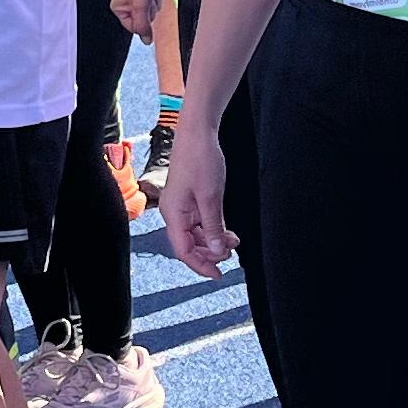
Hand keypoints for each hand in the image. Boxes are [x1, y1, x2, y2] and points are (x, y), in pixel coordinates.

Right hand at [112, 0, 164, 39]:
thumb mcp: (141, 5)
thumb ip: (143, 25)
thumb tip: (146, 41)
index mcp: (118, 7)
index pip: (134, 27)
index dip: (144, 20)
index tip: (146, 9)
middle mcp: (126, 3)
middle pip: (145, 18)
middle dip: (151, 8)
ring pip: (152, 9)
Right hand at [163, 112, 231, 275]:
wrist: (197, 133)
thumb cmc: (201, 160)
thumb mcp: (211, 196)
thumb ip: (212, 226)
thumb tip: (215, 251)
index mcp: (174, 214)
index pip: (184, 250)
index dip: (201, 265)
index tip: (218, 274)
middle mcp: (174, 212)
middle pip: (188, 244)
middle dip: (209, 253)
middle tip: (230, 255)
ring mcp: (182, 206)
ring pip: (195, 234)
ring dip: (213, 241)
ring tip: (233, 242)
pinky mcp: (190, 199)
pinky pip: (199, 222)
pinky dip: (212, 229)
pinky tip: (226, 231)